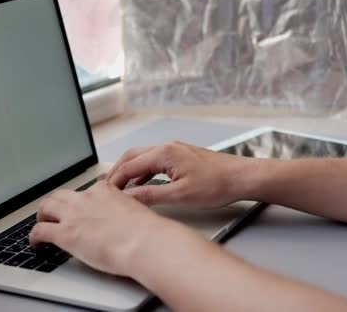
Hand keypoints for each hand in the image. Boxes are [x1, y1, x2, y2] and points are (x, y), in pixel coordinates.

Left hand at [29, 180, 169, 275]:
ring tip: (42, 225)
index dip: (80, 200)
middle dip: (54, 204)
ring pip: (45, 207)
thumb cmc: (146, 232)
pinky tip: (36, 244)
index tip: (79, 208)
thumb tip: (125, 219)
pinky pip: (39, 231)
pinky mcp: (64, 234)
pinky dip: (34, 238)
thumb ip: (125, 209)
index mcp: (104, 191)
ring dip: (42, 216)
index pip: (86, 191)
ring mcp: (73, 215)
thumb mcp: (137, 210)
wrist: (144, 242)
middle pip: (60, 195)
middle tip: (52, 214)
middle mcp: (86, 198)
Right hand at [107, 141, 260, 207]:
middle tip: (107, 188)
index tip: (104, 193)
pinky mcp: (182, 157)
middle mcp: (168, 148)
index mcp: (164, 154)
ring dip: (130, 171)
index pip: (129, 165)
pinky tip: (144, 184)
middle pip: (133, 157)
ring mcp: (175, 151)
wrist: (242, 177)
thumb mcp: (180, 195)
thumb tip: (129, 198)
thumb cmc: (218, 184)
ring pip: (144, 158)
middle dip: (117, 172)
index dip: (114, 180)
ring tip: (120, 187)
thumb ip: (151, 196)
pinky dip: (144, 171)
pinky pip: (155, 161)